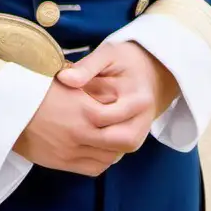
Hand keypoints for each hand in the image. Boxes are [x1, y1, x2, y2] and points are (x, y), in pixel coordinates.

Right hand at [12, 72, 152, 175]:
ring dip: (116, 146)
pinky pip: (94, 167)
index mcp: (82, 110)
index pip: (119, 114)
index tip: (141, 100)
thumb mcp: (63, 80)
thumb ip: (88, 84)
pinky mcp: (62, 162)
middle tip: (132, 121)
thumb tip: (113, 89)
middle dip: (128, 130)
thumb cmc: (33, 89)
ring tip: (117, 133)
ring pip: (109, 156)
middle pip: (119, 140)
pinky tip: (102, 148)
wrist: (4, 111)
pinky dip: (103, 159)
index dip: (132, 107)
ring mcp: (70, 151)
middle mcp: (79, 133)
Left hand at [57, 41, 179, 147]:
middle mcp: (142, 122)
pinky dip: (91, 149)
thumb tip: (64, 78)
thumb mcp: (108, 54)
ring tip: (66, 127)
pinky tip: (76, 136)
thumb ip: (87, 66)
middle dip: (80, 132)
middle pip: (106, 140)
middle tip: (61, 118)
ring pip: (107, 154)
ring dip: (84, 144)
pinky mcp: (131, 143)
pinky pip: (109, 156)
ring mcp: (138, 136)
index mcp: (138, 99)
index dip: (77, 109)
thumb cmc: (125, 61)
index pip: (102, 115)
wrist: (150, 72)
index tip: (60, 99)